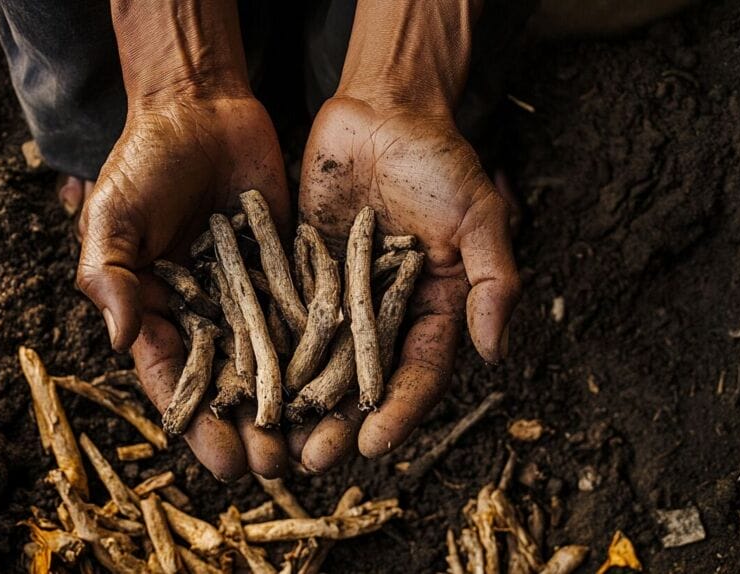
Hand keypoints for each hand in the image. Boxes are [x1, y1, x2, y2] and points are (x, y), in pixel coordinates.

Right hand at [76, 95, 289, 479]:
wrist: (200, 107)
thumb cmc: (143, 160)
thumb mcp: (112, 216)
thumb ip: (109, 277)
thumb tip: (121, 342)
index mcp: (154, 311)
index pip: (173, 381)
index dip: (197, 425)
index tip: (223, 464)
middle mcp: (204, 313)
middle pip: (228, 384)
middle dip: (249, 429)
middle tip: (277, 467)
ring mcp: (249, 294)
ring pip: (273, 361)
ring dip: (290, 405)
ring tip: (312, 444)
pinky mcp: (287, 269)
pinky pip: (305, 315)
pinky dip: (322, 351)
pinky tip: (344, 386)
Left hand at [291, 95, 519, 471]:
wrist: (383, 111)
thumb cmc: (439, 159)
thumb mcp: (480, 214)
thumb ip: (493, 279)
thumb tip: (495, 351)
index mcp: (434, 308)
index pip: (418, 371)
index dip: (400, 411)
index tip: (375, 445)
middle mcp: (385, 312)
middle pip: (361, 380)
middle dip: (338, 422)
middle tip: (313, 460)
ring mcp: (340, 296)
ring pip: (317, 360)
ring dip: (297, 402)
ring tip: (273, 442)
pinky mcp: (301, 273)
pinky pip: (283, 318)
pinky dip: (266, 351)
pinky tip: (244, 383)